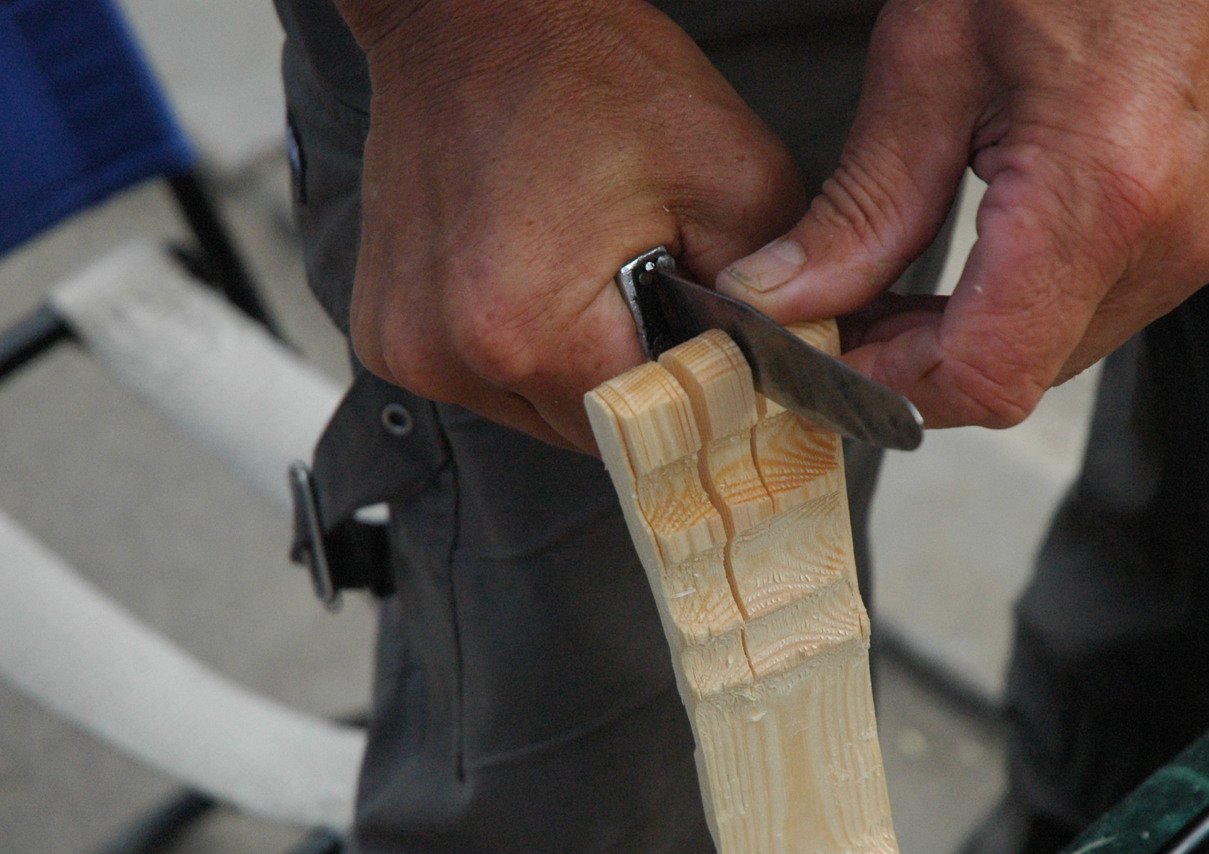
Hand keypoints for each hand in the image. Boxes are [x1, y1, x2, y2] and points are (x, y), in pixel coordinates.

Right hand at [337, 0, 806, 450]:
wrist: (470, 15)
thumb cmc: (587, 73)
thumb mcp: (732, 177)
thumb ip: (780, 298)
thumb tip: (799, 375)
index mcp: (527, 332)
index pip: (649, 435)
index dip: (698, 400)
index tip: (716, 358)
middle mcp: (448, 356)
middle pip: (591, 434)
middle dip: (639, 381)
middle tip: (653, 294)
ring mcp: (407, 349)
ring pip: (538, 413)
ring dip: (580, 369)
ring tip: (590, 272)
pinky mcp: (387, 335)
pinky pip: (485, 381)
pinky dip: (525, 347)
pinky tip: (539, 276)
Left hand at [717, 0, 1208, 428]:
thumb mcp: (931, 55)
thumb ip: (861, 205)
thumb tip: (779, 299)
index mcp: (1103, 194)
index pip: (984, 374)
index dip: (886, 384)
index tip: (816, 354)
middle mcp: (1170, 239)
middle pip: (1015, 378)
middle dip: (910, 365)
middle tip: (829, 317)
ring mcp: (1198, 240)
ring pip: (1052, 356)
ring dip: (960, 341)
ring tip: (884, 287)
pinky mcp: (1203, 228)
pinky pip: (1091, 313)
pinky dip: (1013, 308)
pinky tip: (958, 267)